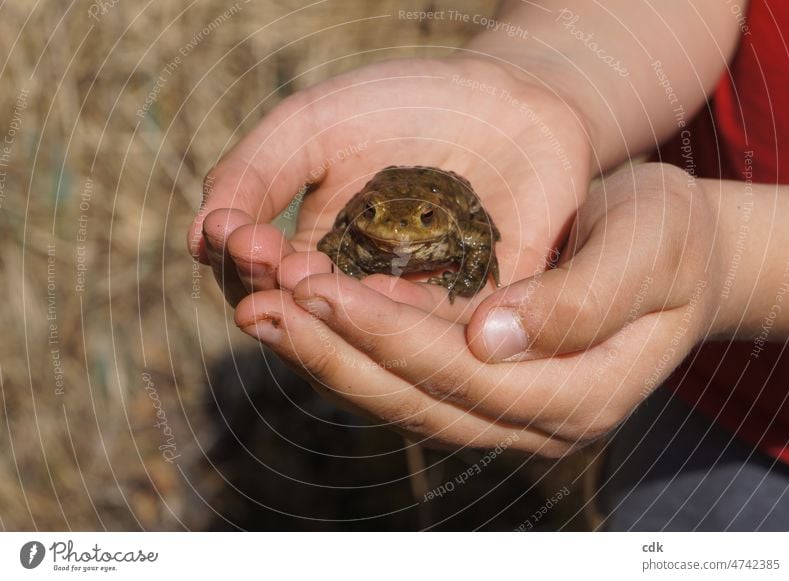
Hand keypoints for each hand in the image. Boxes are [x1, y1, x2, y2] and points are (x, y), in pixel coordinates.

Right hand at [187, 56, 590, 314]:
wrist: (504, 98)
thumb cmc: (401, 108)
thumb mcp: (313, 128)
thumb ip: (256, 173)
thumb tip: (200, 237)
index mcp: (311, 256)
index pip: (258, 284)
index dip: (241, 266)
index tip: (234, 233)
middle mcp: (355, 294)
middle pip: (302, 324)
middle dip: (278, 297)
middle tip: (271, 263)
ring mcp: (409, 308)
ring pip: (358, 340)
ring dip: (326, 317)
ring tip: (303, 281)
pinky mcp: (468, 312)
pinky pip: (429, 334)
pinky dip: (396, 320)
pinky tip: (373, 296)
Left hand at [234, 163, 719, 454]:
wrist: (671, 251)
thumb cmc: (668, 238)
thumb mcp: (650, 248)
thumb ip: (585, 299)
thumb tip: (493, 336)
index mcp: (582, 395)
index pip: (470, 378)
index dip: (392, 338)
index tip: (324, 289)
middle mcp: (534, 421)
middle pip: (419, 401)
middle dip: (335, 354)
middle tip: (259, 307)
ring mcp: (503, 412)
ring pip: (400, 398)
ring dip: (327, 357)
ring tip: (260, 310)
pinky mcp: (477, 388)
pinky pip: (403, 378)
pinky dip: (350, 348)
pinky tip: (304, 314)